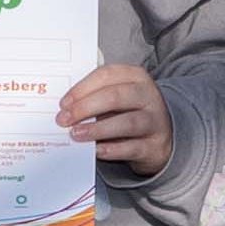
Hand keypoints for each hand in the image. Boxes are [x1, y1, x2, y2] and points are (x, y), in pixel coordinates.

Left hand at [65, 61, 172, 179]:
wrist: (160, 138)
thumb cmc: (130, 112)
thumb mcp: (118, 97)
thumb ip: (96, 97)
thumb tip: (66, 109)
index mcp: (136, 77)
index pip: (107, 75)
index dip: (82, 88)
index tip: (63, 103)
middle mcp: (148, 96)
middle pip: (115, 97)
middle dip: (85, 107)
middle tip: (64, 119)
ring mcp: (155, 121)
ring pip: (127, 122)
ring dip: (97, 129)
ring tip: (76, 134)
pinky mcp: (155, 145)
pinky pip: (132, 147)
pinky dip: (111, 150)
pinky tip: (95, 150)